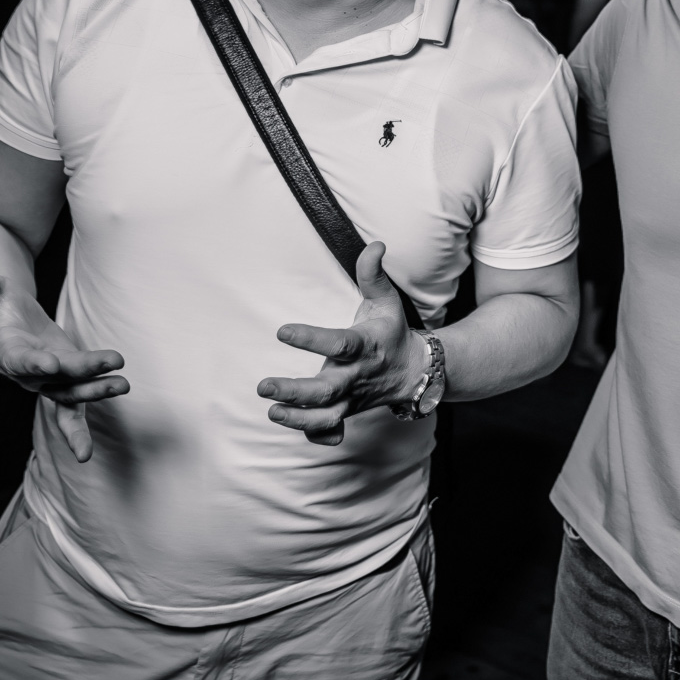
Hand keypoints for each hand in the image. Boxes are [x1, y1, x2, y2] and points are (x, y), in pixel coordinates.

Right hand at [0, 259, 126, 462]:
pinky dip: (79, 428)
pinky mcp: (62, 379)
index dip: (31, 362)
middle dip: (80, 374)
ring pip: (69, 393)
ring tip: (123, 384)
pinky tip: (90, 447)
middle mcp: (23, 372)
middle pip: (53, 378)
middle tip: (107, 368)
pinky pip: (72, 407)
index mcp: (3, 350)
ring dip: (96, 391)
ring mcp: (45, 379)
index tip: (49, 363)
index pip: (18, 359)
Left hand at [262, 242, 423, 446]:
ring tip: (272, 410)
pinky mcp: (348, 412)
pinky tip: (292, 424)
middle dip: (295, 391)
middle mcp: (356, 376)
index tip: (283, 332)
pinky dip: (315, 434)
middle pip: (325, 390)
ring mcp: (351, 398)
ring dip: (298, 418)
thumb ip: (373, 275)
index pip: (338, 344)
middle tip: (264, 386)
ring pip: (326, 416)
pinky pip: (331, 430)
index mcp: (364, 346)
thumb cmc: (392, 332)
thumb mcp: (386, 301)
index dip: (310, 339)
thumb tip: (374, 245)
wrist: (415, 371)